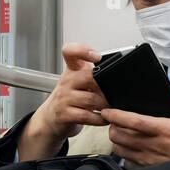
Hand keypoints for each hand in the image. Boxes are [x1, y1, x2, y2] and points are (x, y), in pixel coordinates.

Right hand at [21, 42, 109, 157]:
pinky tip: (104, 118)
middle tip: (114, 94)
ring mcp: (64, 98)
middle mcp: (67, 81)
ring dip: (106, 105)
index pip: (71, 51)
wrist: (51, 117)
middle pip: (90, 77)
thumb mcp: (80, 80)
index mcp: (72, 69)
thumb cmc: (70, 97)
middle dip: (106, 87)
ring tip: (112, 107)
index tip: (97, 56)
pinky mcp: (64, 114)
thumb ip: (96, 75)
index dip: (82, 50)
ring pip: (91, 99)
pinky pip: (87, 116)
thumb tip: (118, 77)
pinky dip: (100, 118)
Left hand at [101, 79, 169, 169]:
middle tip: (114, 122)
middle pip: (120, 135)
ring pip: (120, 150)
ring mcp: (149, 160)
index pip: (134, 121)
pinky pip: (127, 163)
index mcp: (166, 130)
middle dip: (112, 127)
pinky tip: (131, 151)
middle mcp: (154, 145)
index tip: (107, 110)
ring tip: (121, 134)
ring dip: (117, 141)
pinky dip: (124, 155)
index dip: (116, 115)